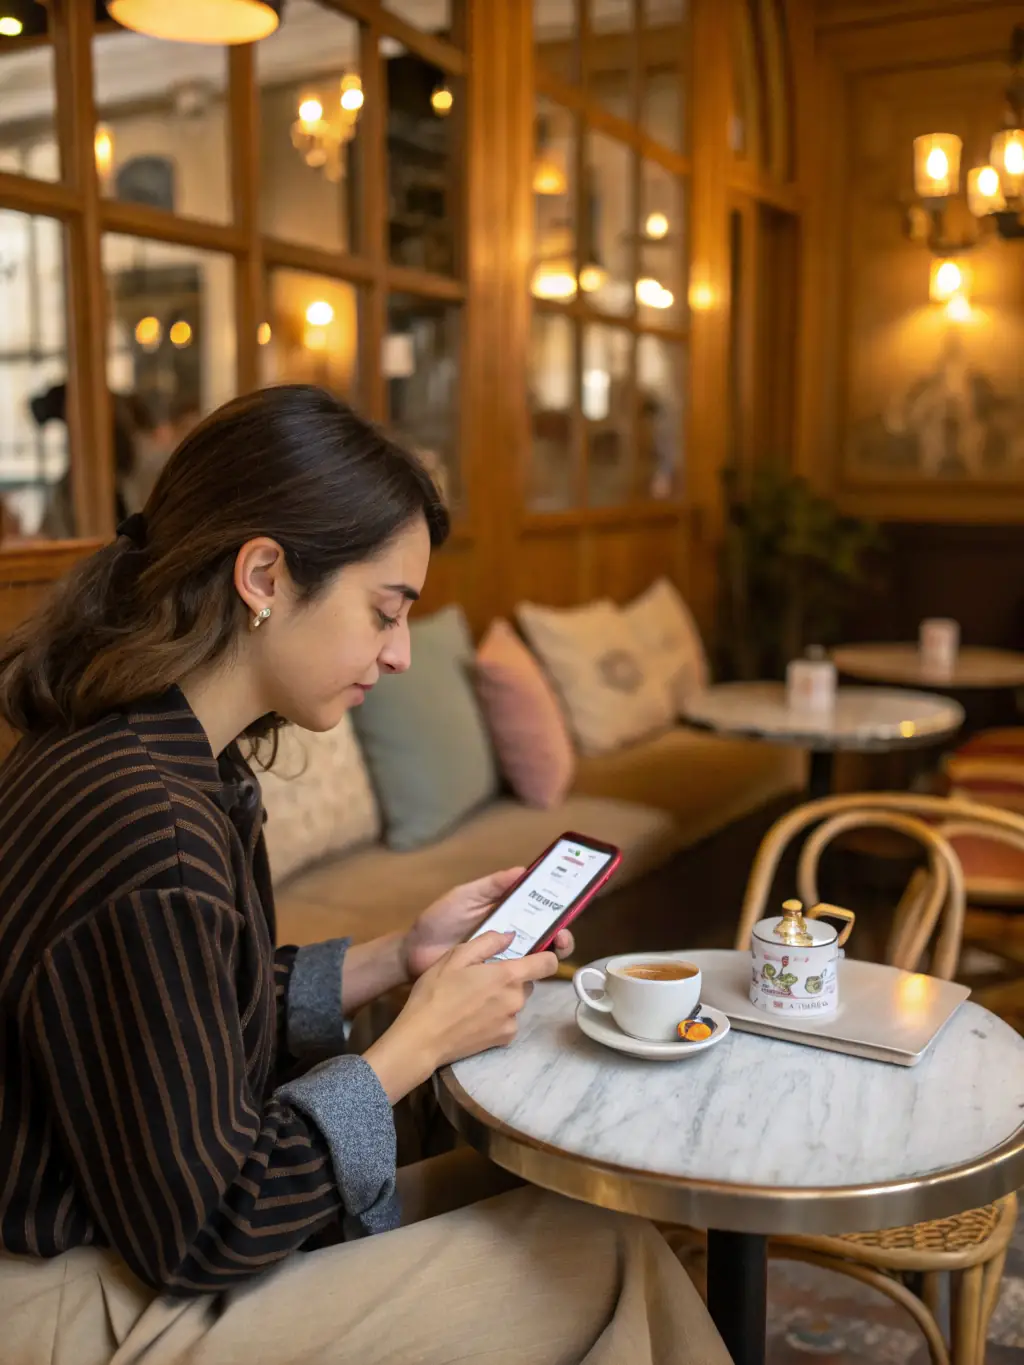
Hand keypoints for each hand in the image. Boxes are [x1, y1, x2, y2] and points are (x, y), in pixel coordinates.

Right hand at [363, 933, 558, 1102]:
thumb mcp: (455, 957)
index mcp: (508, 975)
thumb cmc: (436, 992)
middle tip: (482, 977)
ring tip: (473, 998)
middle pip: (527, 982)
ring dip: (502, 997)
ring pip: (516, 1001)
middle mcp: (516, 999)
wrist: (422, 1038)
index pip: (548, 963)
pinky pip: (508, 1020)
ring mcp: (512, 1022)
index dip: (545, 956)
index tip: (532, 955)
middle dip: (511, 977)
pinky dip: (497, 1017)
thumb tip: (510, 936)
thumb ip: (487, 942)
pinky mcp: (504, 1040)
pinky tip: (473, 1016)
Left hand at [402, 868, 575, 978]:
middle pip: (547, 936)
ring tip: (553, 953)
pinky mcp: (496, 980)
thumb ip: (491, 885)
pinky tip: (533, 973)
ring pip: (538, 958)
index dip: (557, 909)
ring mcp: (505, 959)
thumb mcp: (464, 896)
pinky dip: (531, 976)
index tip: (569, 908)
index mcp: (507, 913)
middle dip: (561, 936)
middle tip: (562, 938)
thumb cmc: (438, 920)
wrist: (413, 954)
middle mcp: (512, 936)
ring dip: (552, 955)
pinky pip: (519, 979)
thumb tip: (523, 869)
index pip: (539, 910)